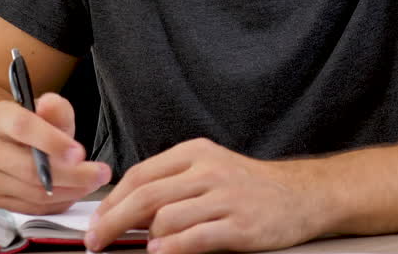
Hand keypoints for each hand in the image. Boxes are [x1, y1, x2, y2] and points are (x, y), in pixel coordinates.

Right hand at [0, 92, 111, 213]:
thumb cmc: (36, 126)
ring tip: (92, 182)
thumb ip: (55, 107)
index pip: (22, 127)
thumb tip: (50, 106)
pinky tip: (74, 192)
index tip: (80, 153)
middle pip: (29, 169)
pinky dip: (58, 203)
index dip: (52, 142)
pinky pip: (32, 209)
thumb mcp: (50, 111)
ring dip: (70, 191)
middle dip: (71, 174)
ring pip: (34, 193)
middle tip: (100, 173)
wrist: (10, 143)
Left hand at [85, 138, 328, 253]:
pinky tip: (161, 253)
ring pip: (165, 219)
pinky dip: (170, 249)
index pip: (140, 175)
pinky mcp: (239, 225)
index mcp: (196, 152)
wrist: (301, 195)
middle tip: (97, 241)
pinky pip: (194, 238)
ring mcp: (226, 197)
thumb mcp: (209, 169)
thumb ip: (172, 183)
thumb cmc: (249, 186)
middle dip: (113, 222)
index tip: (96, 221)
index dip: (111, 201)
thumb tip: (125, 208)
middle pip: (146, 197)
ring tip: (146, 248)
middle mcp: (209, 170)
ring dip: (146, 239)